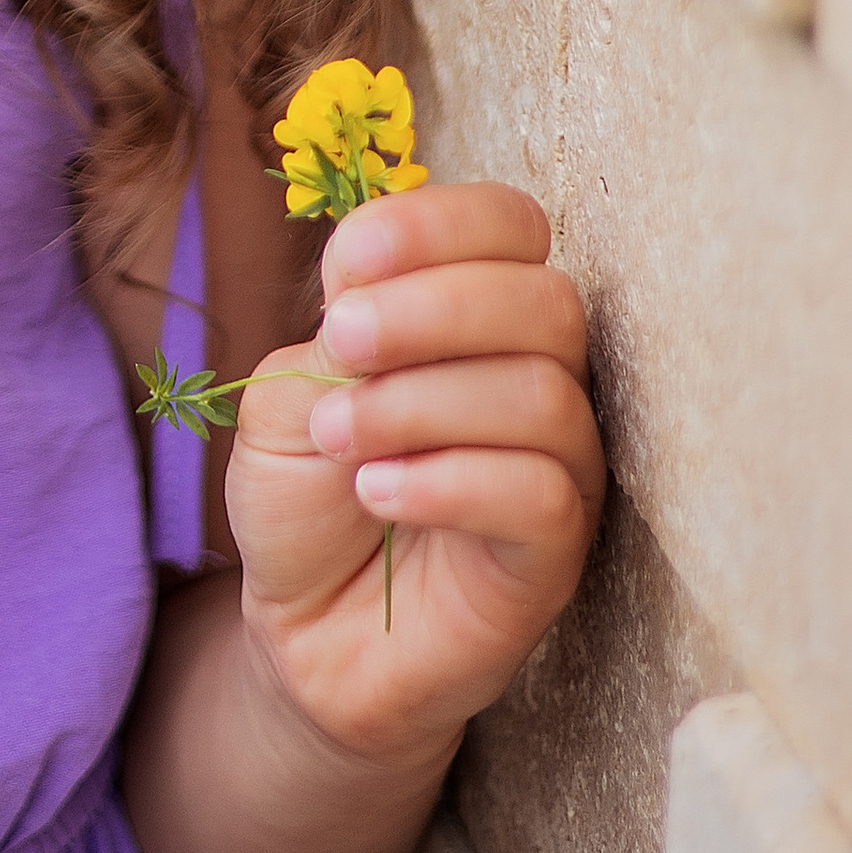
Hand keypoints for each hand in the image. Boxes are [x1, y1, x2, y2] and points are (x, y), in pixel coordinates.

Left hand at [223, 182, 603, 766]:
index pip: (512, 224)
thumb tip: (377, 299)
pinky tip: (378, 492)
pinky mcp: (556, 558)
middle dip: (429, 309)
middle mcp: (540, 378)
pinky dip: (445, 481)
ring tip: (343, 439)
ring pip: (543, 397)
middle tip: (341, 345)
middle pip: (547, 302)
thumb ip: (341, 339)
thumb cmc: (307, 495)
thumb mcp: (292, 396)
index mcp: (479, 314)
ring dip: (420, 404)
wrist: (302, 628)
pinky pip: (542, 496)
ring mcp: (560, 468)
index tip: (346, 267)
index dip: (436, 224)